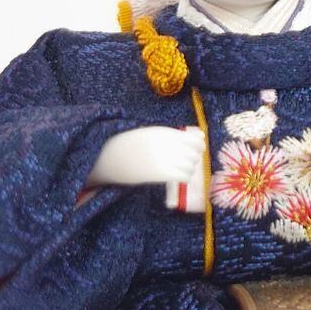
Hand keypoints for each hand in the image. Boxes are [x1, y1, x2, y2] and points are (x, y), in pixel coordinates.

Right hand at [87, 125, 203, 187]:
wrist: (108, 157)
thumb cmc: (131, 144)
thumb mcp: (152, 133)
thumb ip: (176, 134)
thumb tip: (201, 136)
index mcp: (163, 133)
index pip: (194, 139)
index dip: (199, 145)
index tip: (196, 148)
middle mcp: (165, 144)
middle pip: (194, 153)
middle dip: (194, 157)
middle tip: (186, 159)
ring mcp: (163, 158)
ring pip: (191, 165)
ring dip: (189, 168)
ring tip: (179, 168)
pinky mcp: (160, 174)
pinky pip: (184, 176)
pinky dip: (184, 177)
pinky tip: (176, 176)